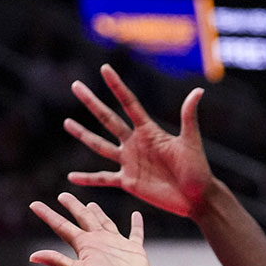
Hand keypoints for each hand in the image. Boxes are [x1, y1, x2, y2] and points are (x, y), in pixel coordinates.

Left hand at [29, 193, 151, 265]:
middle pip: (84, 219)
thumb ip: (57, 262)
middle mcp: (98, 242)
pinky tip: (136, 215)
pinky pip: (135, 233)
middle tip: (63, 195)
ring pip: (106, 223)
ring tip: (92, 204)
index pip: (62, 227)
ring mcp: (116, 245)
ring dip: (99, 214)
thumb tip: (32, 256)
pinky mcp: (134, 250)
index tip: (33, 205)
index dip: (48, 215)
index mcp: (84, 246)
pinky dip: (136, 224)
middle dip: (74, 207)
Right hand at [65, 64, 211, 217]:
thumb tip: (199, 90)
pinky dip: (87, 179)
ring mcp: (130, 162)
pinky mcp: (128, 181)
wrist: (197, 197)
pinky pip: (103, 178)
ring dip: (83, 134)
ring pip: (100, 145)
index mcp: (149, 131)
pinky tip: (71, 177)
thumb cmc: (198, 168)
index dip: (117, 86)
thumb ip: (188, 116)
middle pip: (108, 119)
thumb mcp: (191, 140)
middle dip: (92, 102)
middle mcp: (135, 143)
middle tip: (76, 86)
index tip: (105, 68)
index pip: (129, 103)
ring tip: (67, 122)